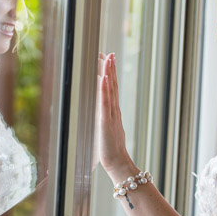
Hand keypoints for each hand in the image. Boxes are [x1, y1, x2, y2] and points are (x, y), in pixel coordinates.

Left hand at [96, 52, 136, 179]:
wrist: (116, 163)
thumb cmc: (109, 152)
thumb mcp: (105, 133)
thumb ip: (103, 123)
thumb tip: (99, 119)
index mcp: (113, 112)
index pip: (111, 89)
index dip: (110, 74)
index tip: (108, 60)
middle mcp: (113, 110)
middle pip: (112, 85)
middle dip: (110, 68)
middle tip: (108, 52)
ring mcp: (110, 114)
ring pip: (110, 89)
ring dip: (109, 73)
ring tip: (108, 58)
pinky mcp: (105, 120)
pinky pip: (105, 102)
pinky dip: (105, 89)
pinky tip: (104, 78)